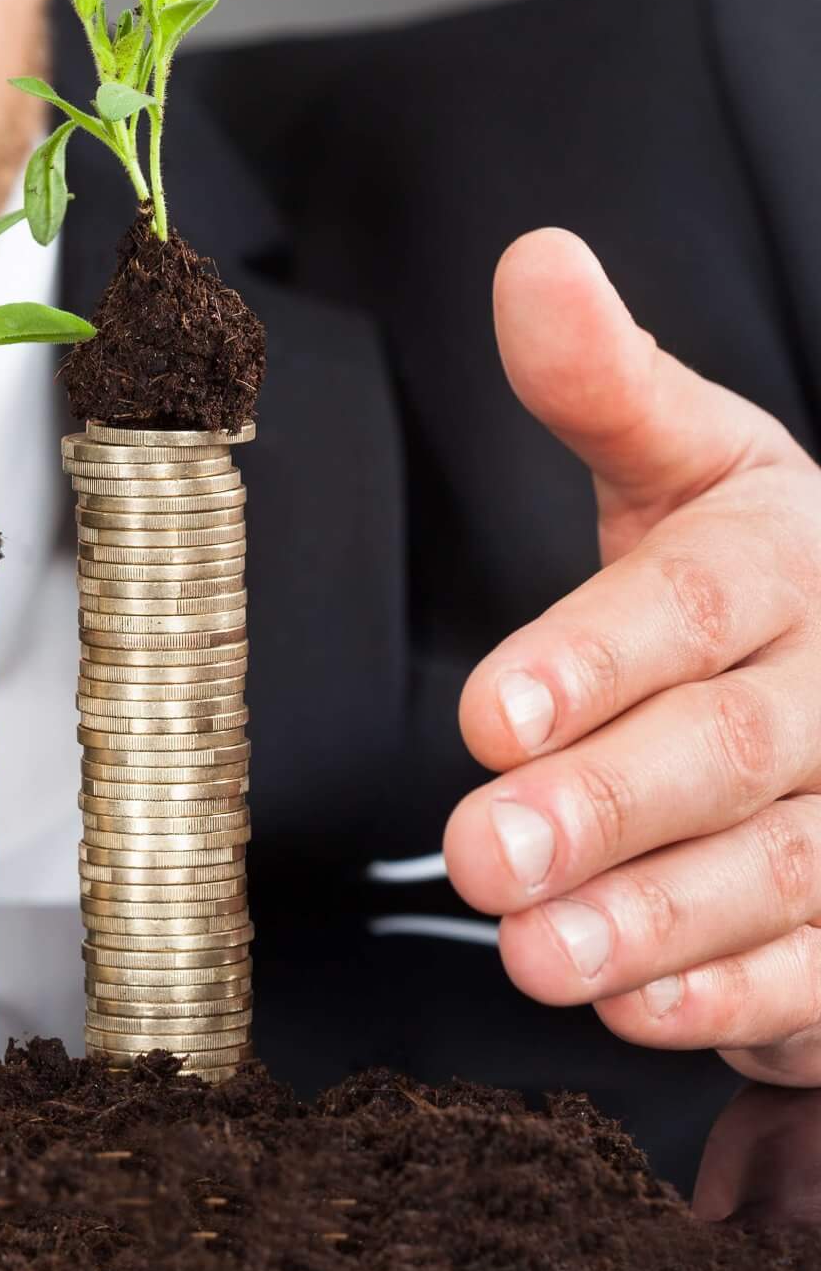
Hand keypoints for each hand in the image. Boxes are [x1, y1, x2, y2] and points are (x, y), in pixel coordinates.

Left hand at [444, 229, 820, 1085]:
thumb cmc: (748, 575)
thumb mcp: (685, 466)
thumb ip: (601, 383)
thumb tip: (536, 262)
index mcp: (792, 554)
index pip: (695, 603)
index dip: (593, 659)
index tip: (490, 712)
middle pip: (730, 748)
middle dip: (602, 807)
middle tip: (480, 852)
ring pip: (782, 870)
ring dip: (653, 921)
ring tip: (532, 950)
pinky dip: (730, 997)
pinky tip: (637, 1008)